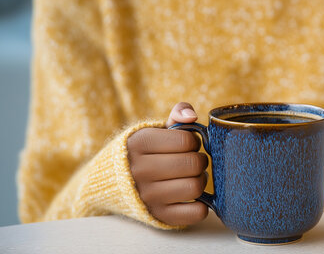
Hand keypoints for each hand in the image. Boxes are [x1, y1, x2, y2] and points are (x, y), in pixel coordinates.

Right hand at [127, 102, 208, 225]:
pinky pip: (196, 212)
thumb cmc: (147, 152)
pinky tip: (192, 196)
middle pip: (193, 164)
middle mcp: (140, 170)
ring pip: (195, 187)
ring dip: (200, 180)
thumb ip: (178, 114)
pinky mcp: (159, 216)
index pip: (186, 140)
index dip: (193, 141)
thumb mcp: (156, 129)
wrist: (116, 183)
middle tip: (193, 161)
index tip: (186, 145)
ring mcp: (148, 196)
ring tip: (192, 176)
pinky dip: (202, 205)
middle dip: (199, 160)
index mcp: (139, 143)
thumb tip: (192, 117)